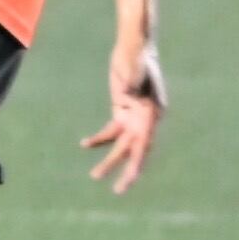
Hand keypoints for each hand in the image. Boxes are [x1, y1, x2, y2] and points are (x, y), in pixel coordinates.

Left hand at [84, 38, 165, 191]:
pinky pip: (111, 131)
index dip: (139, 158)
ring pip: (122, 145)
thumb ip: (132, 82)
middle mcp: (146, 119)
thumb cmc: (138, 56)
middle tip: (118, 191)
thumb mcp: (136, 67)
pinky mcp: (121, 111)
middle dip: (128, 171)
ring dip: (110, 161)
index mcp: (153, 113)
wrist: (135, 47)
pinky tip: (84, 145)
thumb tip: (124, 94)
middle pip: (136, 151)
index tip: (132, 173)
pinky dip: (98, 140)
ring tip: (95, 176)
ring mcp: (134, 117)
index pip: (147, 142)